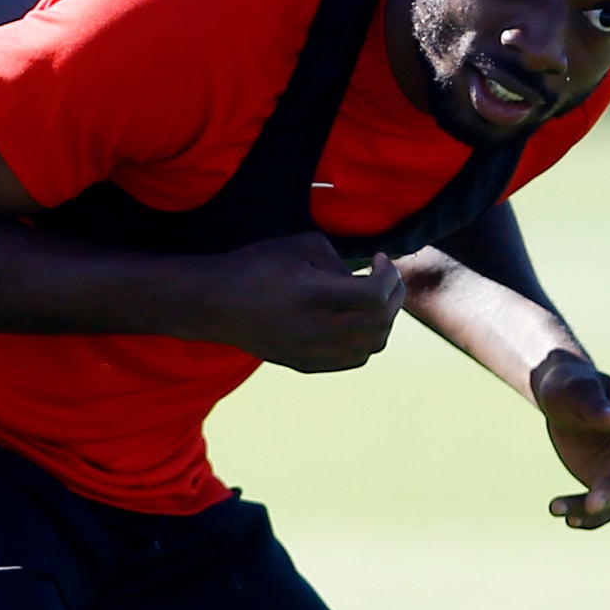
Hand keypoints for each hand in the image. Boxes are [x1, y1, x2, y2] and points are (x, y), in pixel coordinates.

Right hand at [200, 231, 405, 372]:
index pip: (373, 296)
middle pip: (379, 322)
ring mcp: (309, 352)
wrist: (215, 303)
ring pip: (372, 346)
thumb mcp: (300, 245)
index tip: (379, 259)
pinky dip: (367, 340)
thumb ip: (341, 262)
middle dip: (395, 295)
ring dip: (385, 320)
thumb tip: (366, 281)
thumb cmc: (257, 264)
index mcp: (311, 295)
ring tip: (376, 299)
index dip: (388, 275)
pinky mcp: (305, 364)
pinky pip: (353, 359)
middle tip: (388, 277)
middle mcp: (313, 330)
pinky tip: (358, 320)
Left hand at [533, 352, 609, 529]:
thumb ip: (601, 409)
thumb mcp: (580, 392)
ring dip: (594, 511)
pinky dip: (583, 515)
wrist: (559, 399)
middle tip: (591, 503)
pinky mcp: (602, 483)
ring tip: (562, 511)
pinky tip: (561, 513)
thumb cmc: (572, 386)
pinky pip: (598, 507)